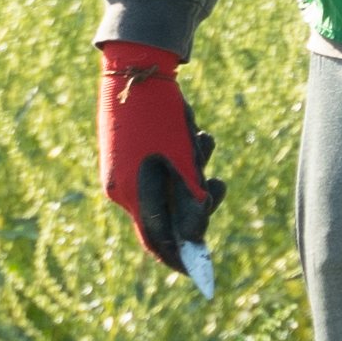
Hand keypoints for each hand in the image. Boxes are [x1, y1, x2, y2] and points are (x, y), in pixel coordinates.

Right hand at [98, 42, 219, 273]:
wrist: (139, 65)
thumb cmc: (162, 117)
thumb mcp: (182, 163)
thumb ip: (189, 202)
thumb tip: (195, 238)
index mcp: (130, 194)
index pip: (156, 240)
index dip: (179, 257)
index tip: (200, 275)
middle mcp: (124, 186)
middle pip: (166, 213)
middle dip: (197, 201)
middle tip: (217, 187)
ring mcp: (127, 167)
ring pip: (170, 186)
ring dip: (195, 173)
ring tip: (205, 143)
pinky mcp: (134, 150)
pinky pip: (165, 166)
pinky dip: (184, 157)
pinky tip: (196, 133)